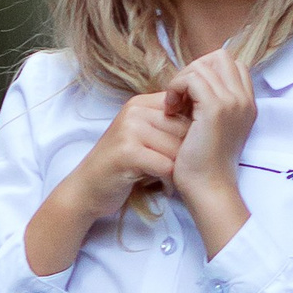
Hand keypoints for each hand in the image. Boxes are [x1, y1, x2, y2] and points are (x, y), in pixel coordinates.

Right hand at [22, 91, 183, 272]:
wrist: (87, 189)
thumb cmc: (121, 167)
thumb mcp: (142, 138)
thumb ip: (165, 125)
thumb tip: (205, 120)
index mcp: (140, 103)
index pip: (183, 107)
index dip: (193, 132)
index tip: (188, 152)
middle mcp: (134, 111)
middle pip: (183, 129)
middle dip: (186, 154)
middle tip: (182, 171)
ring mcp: (129, 130)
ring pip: (177, 149)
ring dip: (179, 170)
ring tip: (172, 180)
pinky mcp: (127, 152)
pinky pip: (166, 165)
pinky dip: (169, 181)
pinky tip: (165, 188)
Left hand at [166, 50, 253, 256]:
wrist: (208, 189)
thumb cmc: (204, 164)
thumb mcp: (212, 128)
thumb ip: (210, 104)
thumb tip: (190, 83)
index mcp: (247, 104)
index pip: (230, 65)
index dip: (206, 72)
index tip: (190, 97)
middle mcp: (244, 100)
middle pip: (219, 57)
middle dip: (194, 70)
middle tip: (180, 97)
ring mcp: (233, 102)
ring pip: (202, 66)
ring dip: (181, 81)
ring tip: (174, 106)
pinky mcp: (216, 108)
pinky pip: (191, 78)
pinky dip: (176, 88)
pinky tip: (171, 109)